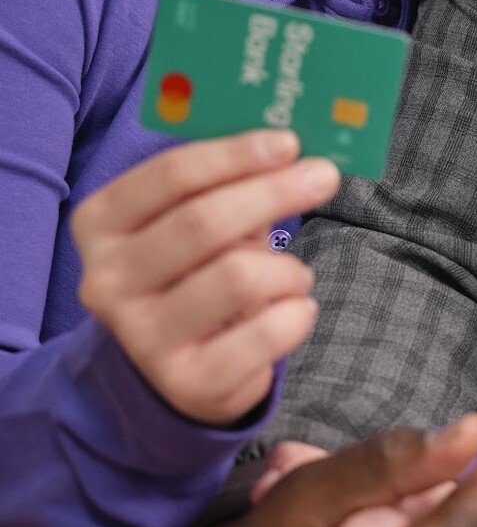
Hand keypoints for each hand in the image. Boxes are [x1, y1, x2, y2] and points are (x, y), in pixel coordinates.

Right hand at [72, 129, 339, 423]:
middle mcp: (107, 281)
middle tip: (324, 176)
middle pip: (203, 222)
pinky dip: (298, 312)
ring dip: (287, 268)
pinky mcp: (186, 383)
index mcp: (102, 224)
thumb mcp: (198, 217)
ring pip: (238, 277)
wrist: (175, 366)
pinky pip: (265, 332)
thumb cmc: (197, 268)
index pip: (171, 175)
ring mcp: (141, 338)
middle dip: (275, 192)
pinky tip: (296, 309)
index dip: (236, 154)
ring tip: (294, 275)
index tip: (290, 143)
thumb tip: (297, 147)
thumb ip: (233, 179)